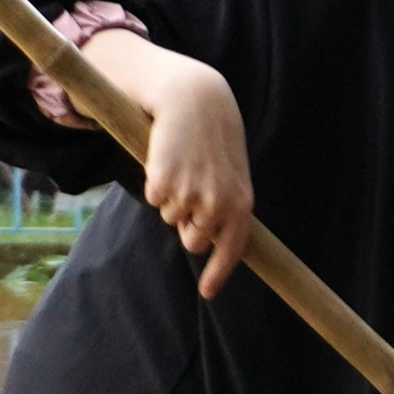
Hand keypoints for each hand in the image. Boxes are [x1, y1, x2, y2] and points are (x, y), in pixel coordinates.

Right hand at [109, 35, 253, 299]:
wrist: (195, 101)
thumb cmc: (213, 141)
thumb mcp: (231, 174)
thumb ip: (227, 208)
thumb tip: (210, 244)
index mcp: (241, 204)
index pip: (232, 249)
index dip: (217, 273)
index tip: (207, 292)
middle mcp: (218, 205)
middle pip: (193, 240)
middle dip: (187, 225)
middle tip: (190, 192)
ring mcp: (190, 195)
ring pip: (170, 218)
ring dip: (171, 200)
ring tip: (183, 168)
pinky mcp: (162, 183)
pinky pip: (152, 199)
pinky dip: (155, 185)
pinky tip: (167, 162)